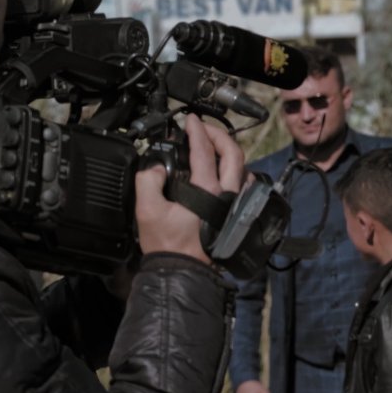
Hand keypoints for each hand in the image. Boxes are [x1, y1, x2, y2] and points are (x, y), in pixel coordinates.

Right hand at [135, 115, 243, 263]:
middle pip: (233, 153)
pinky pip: (244, 186)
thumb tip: (155, 167)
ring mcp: (235, 205)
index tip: (190, 121)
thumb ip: (148, 181)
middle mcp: (228, 195)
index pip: (204, 149)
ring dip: (230, 153)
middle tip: (204, 129)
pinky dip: (236, 172)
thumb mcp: (147, 210)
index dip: (196, 130)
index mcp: (208, 190)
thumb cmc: (169, 246)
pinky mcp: (236, 215)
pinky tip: (225, 172)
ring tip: (214, 147)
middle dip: (219, 134)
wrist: (183, 272)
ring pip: (243, 168)